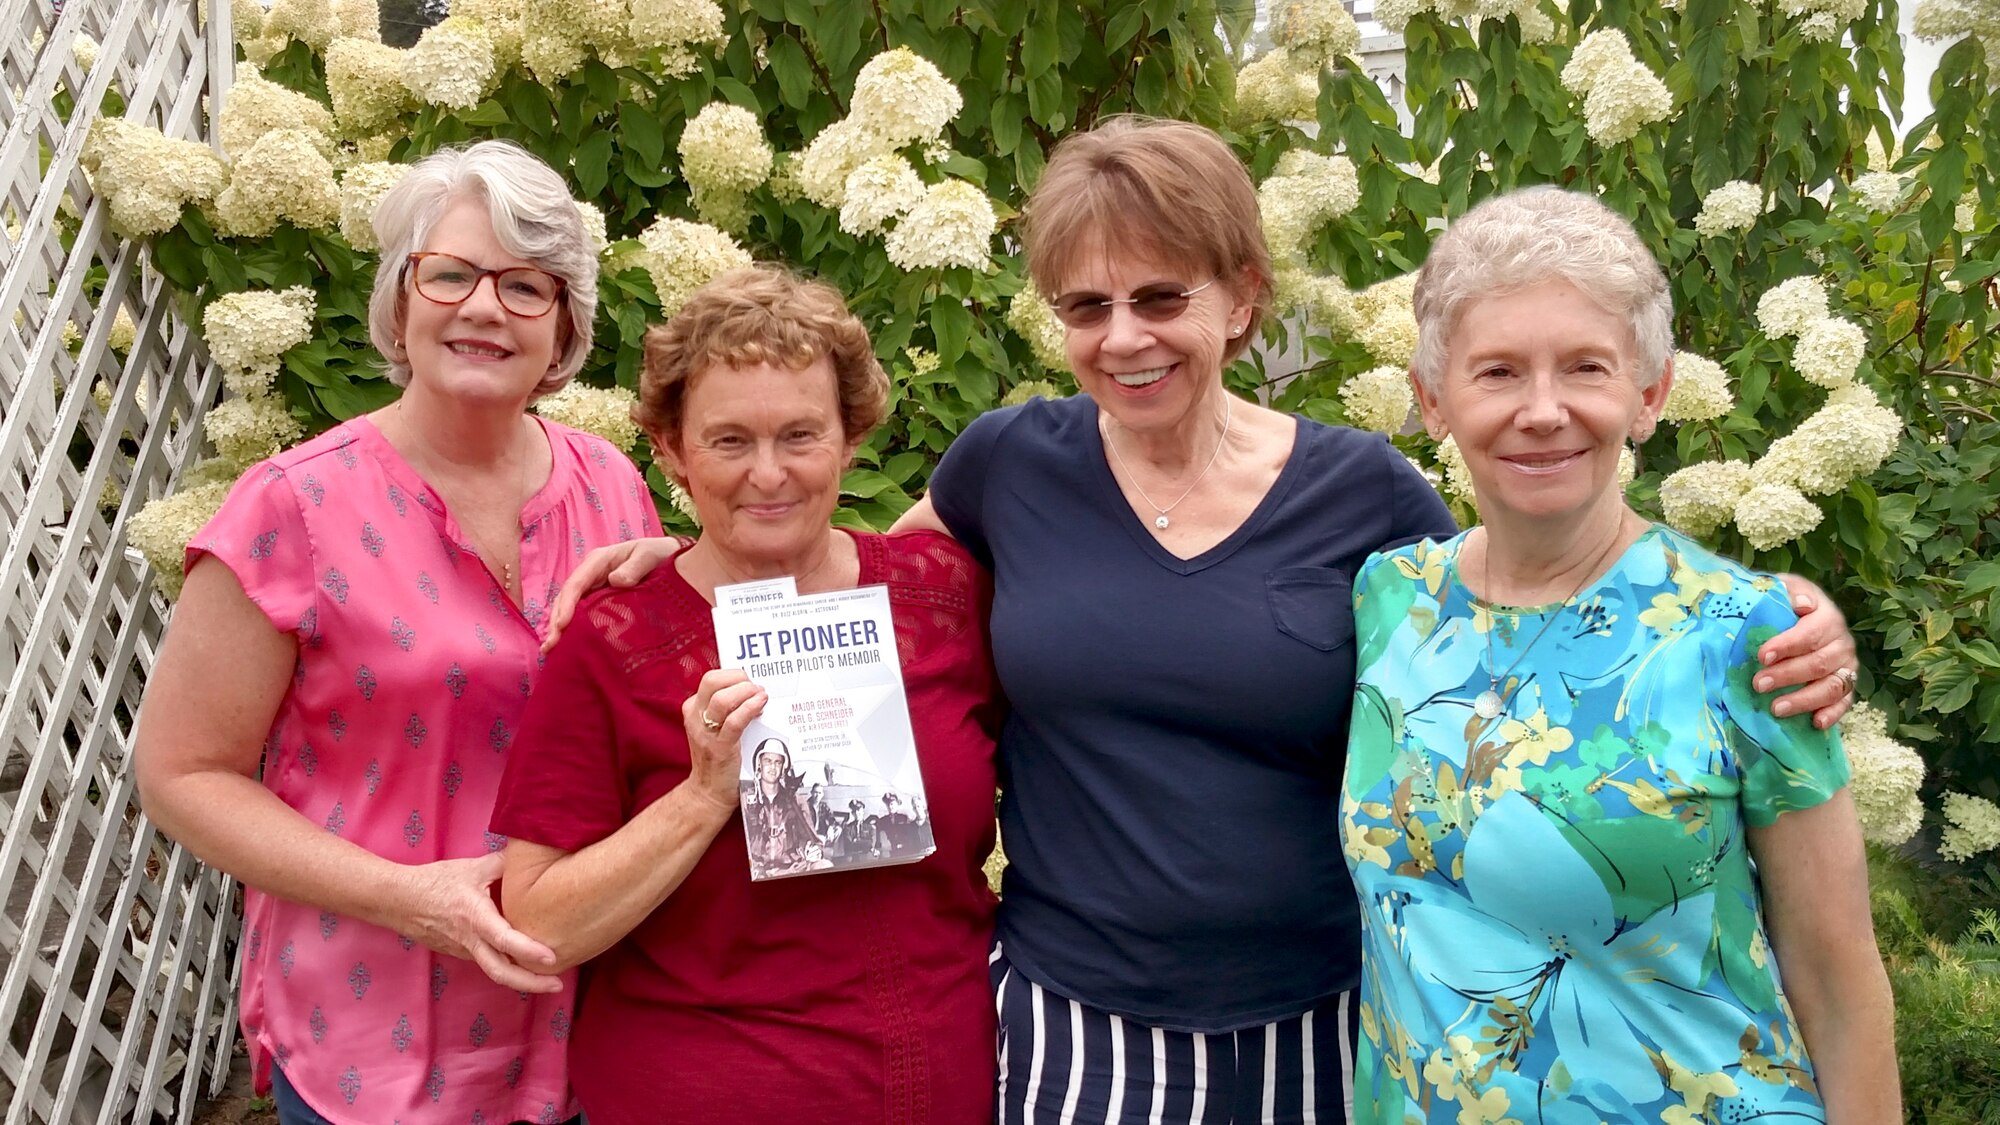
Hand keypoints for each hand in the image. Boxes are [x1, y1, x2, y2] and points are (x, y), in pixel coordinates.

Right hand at [393, 853, 564, 992]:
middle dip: (531, 983)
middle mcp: (470, 940)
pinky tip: (526, 964)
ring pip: (495, 971)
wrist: (399, 901)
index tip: (552, 958)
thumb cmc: (435, 882)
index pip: (504, 940)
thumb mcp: (473, 868)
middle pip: (501, 973)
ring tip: (550, 979)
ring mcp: (464, 951)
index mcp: (475, 917)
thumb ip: (505, 864)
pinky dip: (508, 967)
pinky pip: (488, 963)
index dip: (529, 951)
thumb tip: (535, 857)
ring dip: (522, 979)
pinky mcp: (462, 953)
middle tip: (558, 985)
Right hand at [541, 537, 686, 651]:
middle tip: (550, 645)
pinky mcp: (597, 599)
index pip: (576, 583)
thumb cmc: (658, 555)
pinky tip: (565, 646)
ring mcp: (592, 587)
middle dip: (556, 621)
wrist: (668, 558)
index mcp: (598, 561)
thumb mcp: (648, 556)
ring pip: (568, 607)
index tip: (562, 625)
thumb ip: (634, 567)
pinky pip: (580, 614)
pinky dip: (571, 628)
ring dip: (558, 627)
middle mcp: (589, 574)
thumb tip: (616, 580)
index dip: (567, 605)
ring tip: (550, 649)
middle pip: (566, 597)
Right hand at [682, 669, 766, 812]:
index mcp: (694, 708)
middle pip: (712, 681)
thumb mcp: (717, 726)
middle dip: (739, 678)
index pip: (712, 678)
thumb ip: (730, 707)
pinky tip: (760, 706)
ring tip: (761, 696)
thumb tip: (756, 689)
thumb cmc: (720, 756)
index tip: (751, 682)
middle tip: (756, 688)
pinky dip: (750, 709)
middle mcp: (695, 717)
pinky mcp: (719, 748)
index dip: (735, 675)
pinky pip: (734, 721)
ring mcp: (705, 733)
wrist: (709, 793)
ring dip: (747, 693)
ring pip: (722, 699)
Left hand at [1759, 575, 1859, 729]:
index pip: (1811, 633)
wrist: (1800, 613)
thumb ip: (1789, 592)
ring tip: (1776, 708)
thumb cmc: (1786, 604)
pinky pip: (1844, 703)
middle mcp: (1842, 643)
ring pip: (1831, 686)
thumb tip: (1800, 604)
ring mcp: (1847, 666)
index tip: (1762, 655)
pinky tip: (1815, 723)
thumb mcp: (1784, 588)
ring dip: (1804, 699)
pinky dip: (1832, 714)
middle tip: (1758, 684)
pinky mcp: (1847, 686)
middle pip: (1819, 663)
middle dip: (1787, 675)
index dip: (1787, 645)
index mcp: (1827, 617)